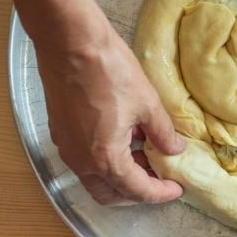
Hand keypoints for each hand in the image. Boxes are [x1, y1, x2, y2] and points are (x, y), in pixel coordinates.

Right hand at [34, 12, 184, 205]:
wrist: (70, 42)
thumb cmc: (108, 70)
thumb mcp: (147, 103)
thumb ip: (163, 133)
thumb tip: (174, 148)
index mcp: (105, 159)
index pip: (137, 190)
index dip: (160, 193)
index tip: (176, 188)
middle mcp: (81, 161)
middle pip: (110, 194)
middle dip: (136, 193)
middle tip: (159, 179)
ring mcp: (67, 147)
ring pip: (95, 178)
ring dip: (119, 175)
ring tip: (145, 155)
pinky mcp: (60, 131)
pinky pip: (84, 158)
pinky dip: (104, 159)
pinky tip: (124, 139)